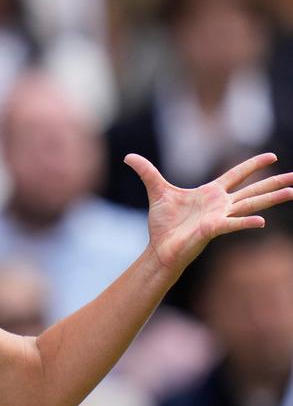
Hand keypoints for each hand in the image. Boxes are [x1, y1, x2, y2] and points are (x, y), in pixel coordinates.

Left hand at [126, 152, 292, 272]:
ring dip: (271, 198)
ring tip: (292, 192)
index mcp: (211, 193)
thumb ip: (146, 172)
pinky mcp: (213, 230)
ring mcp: (219, 217)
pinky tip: (262, 222)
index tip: (272, 156)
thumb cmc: (163, 224)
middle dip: (274, 182)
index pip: (236, 175)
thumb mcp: (156, 191)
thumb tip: (128, 156)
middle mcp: (220, 205)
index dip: (253, 165)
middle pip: (252, 190)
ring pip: (250, 205)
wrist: (160, 248)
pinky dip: (245, 223)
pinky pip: (232, 225)